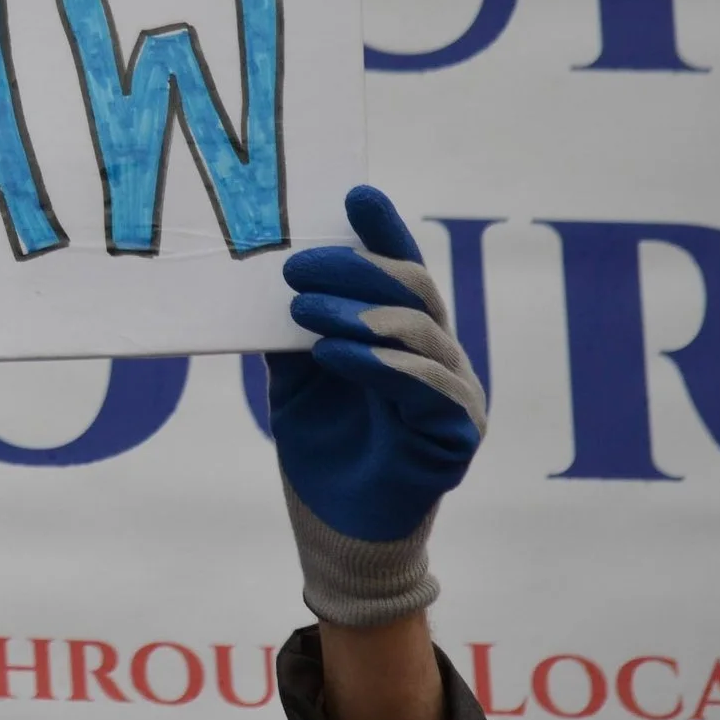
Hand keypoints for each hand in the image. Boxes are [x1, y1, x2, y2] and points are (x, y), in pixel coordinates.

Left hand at [267, 185, 484, 627]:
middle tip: (295, 266)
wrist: (336, 527)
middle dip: (355, 268)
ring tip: (303, 311)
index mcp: (402, 332)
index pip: (398, 268)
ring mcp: (454, 393)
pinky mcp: (456, 435)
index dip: (381, 230)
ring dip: (359, 315)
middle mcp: (436, 354)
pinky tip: (336, 354)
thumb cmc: (322, 446)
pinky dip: (379, 365)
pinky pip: (426, 388)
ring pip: (421, 332)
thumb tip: (264, 272)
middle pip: (412, 289)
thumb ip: (293, 327)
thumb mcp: (296, 374)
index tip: (354, 192)